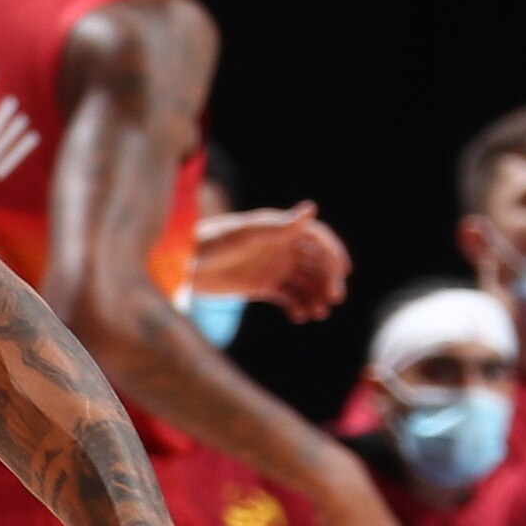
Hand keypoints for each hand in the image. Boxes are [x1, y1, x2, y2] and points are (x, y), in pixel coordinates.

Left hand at [189, 202, 351, 320]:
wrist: (183, 266)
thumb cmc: (212, 243)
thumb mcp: (246, 235)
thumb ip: (279, 226)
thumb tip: (312, 209)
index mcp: (278, 230)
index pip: (317, 238)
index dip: (334, 252)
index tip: (343, 272)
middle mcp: (279, 247)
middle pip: (315, 262)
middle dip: (328, 279)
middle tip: (334, 298)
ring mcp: (272, 267)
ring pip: (304, 282)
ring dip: (316, 296)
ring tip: (318, 313)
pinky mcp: (261, 286)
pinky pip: (288, 297)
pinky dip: (298, 306)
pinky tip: (301, 317)